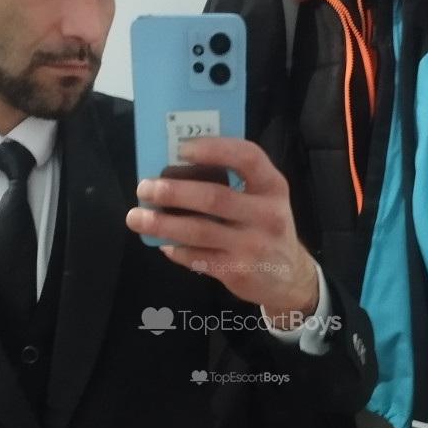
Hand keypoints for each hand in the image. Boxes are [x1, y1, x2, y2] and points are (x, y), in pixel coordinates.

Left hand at [125, 137, 318, 319]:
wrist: (291, 278)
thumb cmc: (267, 227)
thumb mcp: (265, 199)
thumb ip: (235, 182)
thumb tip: (177, 168)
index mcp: (273, 186)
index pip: (248, 158)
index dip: (214, 149)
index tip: (182, 149)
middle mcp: (267, 215)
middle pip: (214, 197)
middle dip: (173, 191)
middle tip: (145, 188)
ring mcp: (253, 246)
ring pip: (199, 231)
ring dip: (162, 224)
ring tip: (136, 218)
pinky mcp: (238, 272)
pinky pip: (197, 257)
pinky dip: (175, 250)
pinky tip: (162, 243)